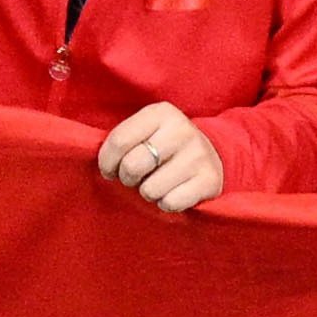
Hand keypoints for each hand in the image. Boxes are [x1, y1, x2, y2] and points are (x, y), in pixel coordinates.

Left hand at [97, 103, 224, 213]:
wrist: (211, 156)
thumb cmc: (163, 147)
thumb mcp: (144, 132)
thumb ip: (121, 142)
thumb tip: (105, 167)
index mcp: (160, 113)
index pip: (118, 141)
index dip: (107, 162)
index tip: (110, 170)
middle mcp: (182, 130)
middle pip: (132, 166)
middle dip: (127, 178)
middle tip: (136, 178)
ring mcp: (198, 155)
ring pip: (150, 189)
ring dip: (148, 192)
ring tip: (158, 182)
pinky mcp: (209, 180)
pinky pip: (170, 203)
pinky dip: (166, 203)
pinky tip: (173, 191)